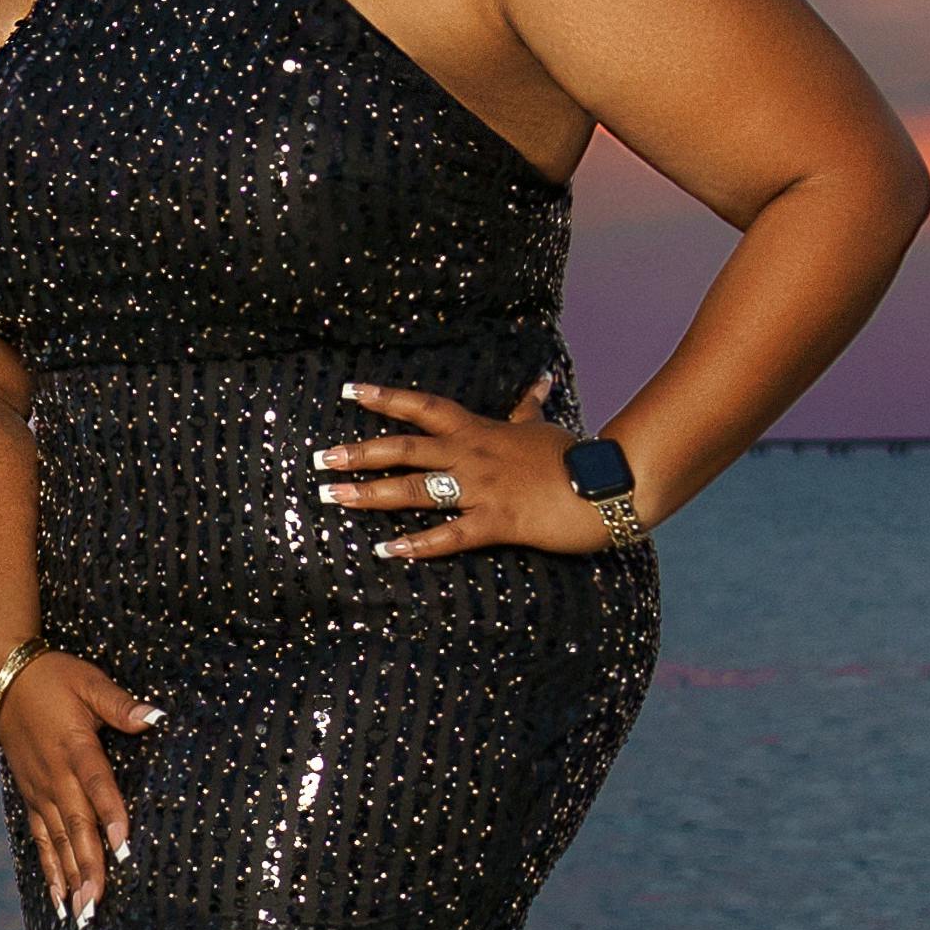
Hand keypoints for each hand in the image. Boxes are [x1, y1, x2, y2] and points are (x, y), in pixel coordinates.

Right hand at [0, 649, 159, 920]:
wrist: (4, 680)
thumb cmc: (54, 679)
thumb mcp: (90, 683)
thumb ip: (120, 705)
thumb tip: (155, 717)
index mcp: (74, 747)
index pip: (96, 785)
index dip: (110, 815)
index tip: (122, 847)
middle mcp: (55, 776)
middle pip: (75, 826)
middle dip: (88, 866)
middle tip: (99, 902)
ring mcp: (40, 790)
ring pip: (57, 840)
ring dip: (71, 876)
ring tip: (82, 911)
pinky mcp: (31, 797)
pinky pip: (41, 839)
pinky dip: (50, 869)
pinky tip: (60, 898)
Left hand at [318, 376, 614, 559]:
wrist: (609, 482)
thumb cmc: (573, 455)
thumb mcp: (542, 427)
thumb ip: (528, 407)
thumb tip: (541, 380)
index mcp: (479, 430)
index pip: (423, 408)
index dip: (385, 398)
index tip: (350, 391)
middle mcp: (472, 456)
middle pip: (405, 450)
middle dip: (359, 453)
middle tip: (319, 459)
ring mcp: (482, 489)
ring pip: (416, 490)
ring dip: (371, 494)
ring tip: (333, 497)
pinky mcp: (497, 522)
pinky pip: (449, 535)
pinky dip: (416, 544)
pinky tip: (386, 550)